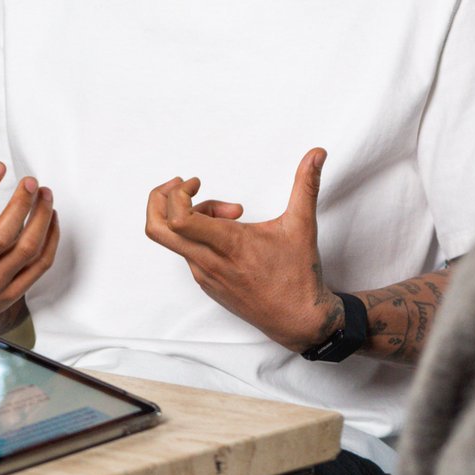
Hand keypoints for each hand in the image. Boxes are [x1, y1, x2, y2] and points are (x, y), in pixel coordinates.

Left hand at [145, 147, 341, 351]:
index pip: (178, 219)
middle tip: (183, 185)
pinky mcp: (207, 284)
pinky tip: (230, 232)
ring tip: (231, 213)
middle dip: (159, 199)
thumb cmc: (299, 275)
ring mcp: (205, 275)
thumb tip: (317, 153)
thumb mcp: (302, 225)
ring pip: (177, 238)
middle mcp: (209, 262)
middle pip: (157, 230)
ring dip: (192, 216)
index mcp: (229, 245)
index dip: (178, 193)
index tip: (197, 181)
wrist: (297, 321)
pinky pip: (189, 252)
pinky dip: (200, 234)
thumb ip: (306, 184)